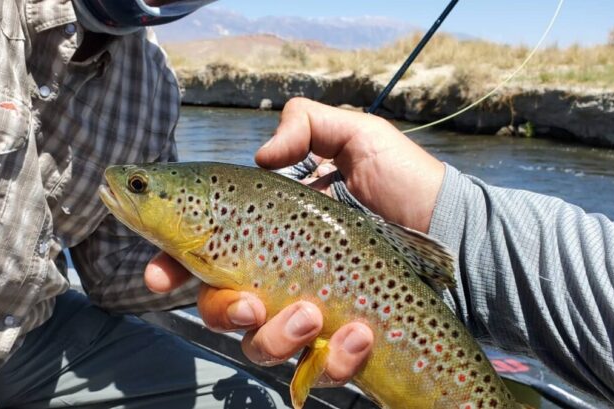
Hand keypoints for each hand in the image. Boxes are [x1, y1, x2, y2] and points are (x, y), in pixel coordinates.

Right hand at [146, 97, 443, 386]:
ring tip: (313, 313)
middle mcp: (279, 278)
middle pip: (219, 310)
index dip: (171, 267)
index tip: (158, 275)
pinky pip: (318, 370)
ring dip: (277, 336)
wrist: (455, 232)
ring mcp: (309, 317)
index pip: (203, 255)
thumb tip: (262, 154)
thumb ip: (307, 125)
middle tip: (249, 302)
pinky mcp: (341, 347)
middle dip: (220, 311)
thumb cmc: (406, 183)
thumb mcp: (358, 138)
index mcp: (269, 233)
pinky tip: (360, 334)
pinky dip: (334, 358)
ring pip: (261, 346)